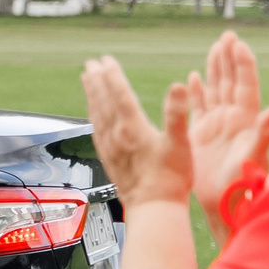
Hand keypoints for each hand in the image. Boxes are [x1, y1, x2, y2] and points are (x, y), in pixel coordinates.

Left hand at [81, 56, 190, 207]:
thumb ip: (177, 114)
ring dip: (92, 95)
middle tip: (91, 63)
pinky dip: (93, 115)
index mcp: (133, 129)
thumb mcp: (180, 144)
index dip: (112, 75)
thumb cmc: (171, 180)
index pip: (119, 95)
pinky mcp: (108, 158)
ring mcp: (110, 148)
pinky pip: (97, 130)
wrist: (154, 209)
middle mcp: (116, 136)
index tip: (106, 60)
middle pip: (103, 101)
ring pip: (96, 114)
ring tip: (87, 80)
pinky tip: (93, 113)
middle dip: (96, 81)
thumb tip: (178, 86)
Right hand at [184, 30, 268, 236]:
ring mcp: (218, 125)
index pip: (245, 86)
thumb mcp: (253, 159)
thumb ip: (263, 135)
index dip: (242, 65)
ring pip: (216, 89)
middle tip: (228, 36)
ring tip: (214, 48)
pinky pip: (199, 106)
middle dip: (229, 58)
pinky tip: (192, 77)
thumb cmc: (243, 185)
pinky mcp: (202, 134)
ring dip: (214, 69)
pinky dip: (196, 91)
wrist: (225, 203)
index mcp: (245, 121)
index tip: (238, 44)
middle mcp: (233, 119)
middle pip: (231, 81)